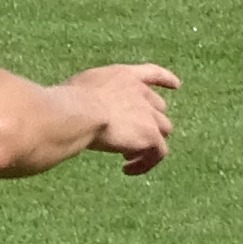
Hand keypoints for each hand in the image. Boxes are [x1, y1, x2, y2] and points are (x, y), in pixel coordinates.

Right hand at [64, 63, 180, 174]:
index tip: (176, 85)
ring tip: (127, 159)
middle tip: (132, 139)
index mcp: (124, 76)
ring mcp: (149, 114)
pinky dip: (145, 163)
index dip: (165, 79)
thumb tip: (73, 110)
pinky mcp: (151, 135)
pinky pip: (158, 154)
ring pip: (163, 132)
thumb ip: (86, 96)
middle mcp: (141, 93)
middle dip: (150, 123)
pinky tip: (128, 170)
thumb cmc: (66, 101)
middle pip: (159, 109)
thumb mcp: (77, 89)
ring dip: (148, 145)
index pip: (151, 73)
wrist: (79, 113)